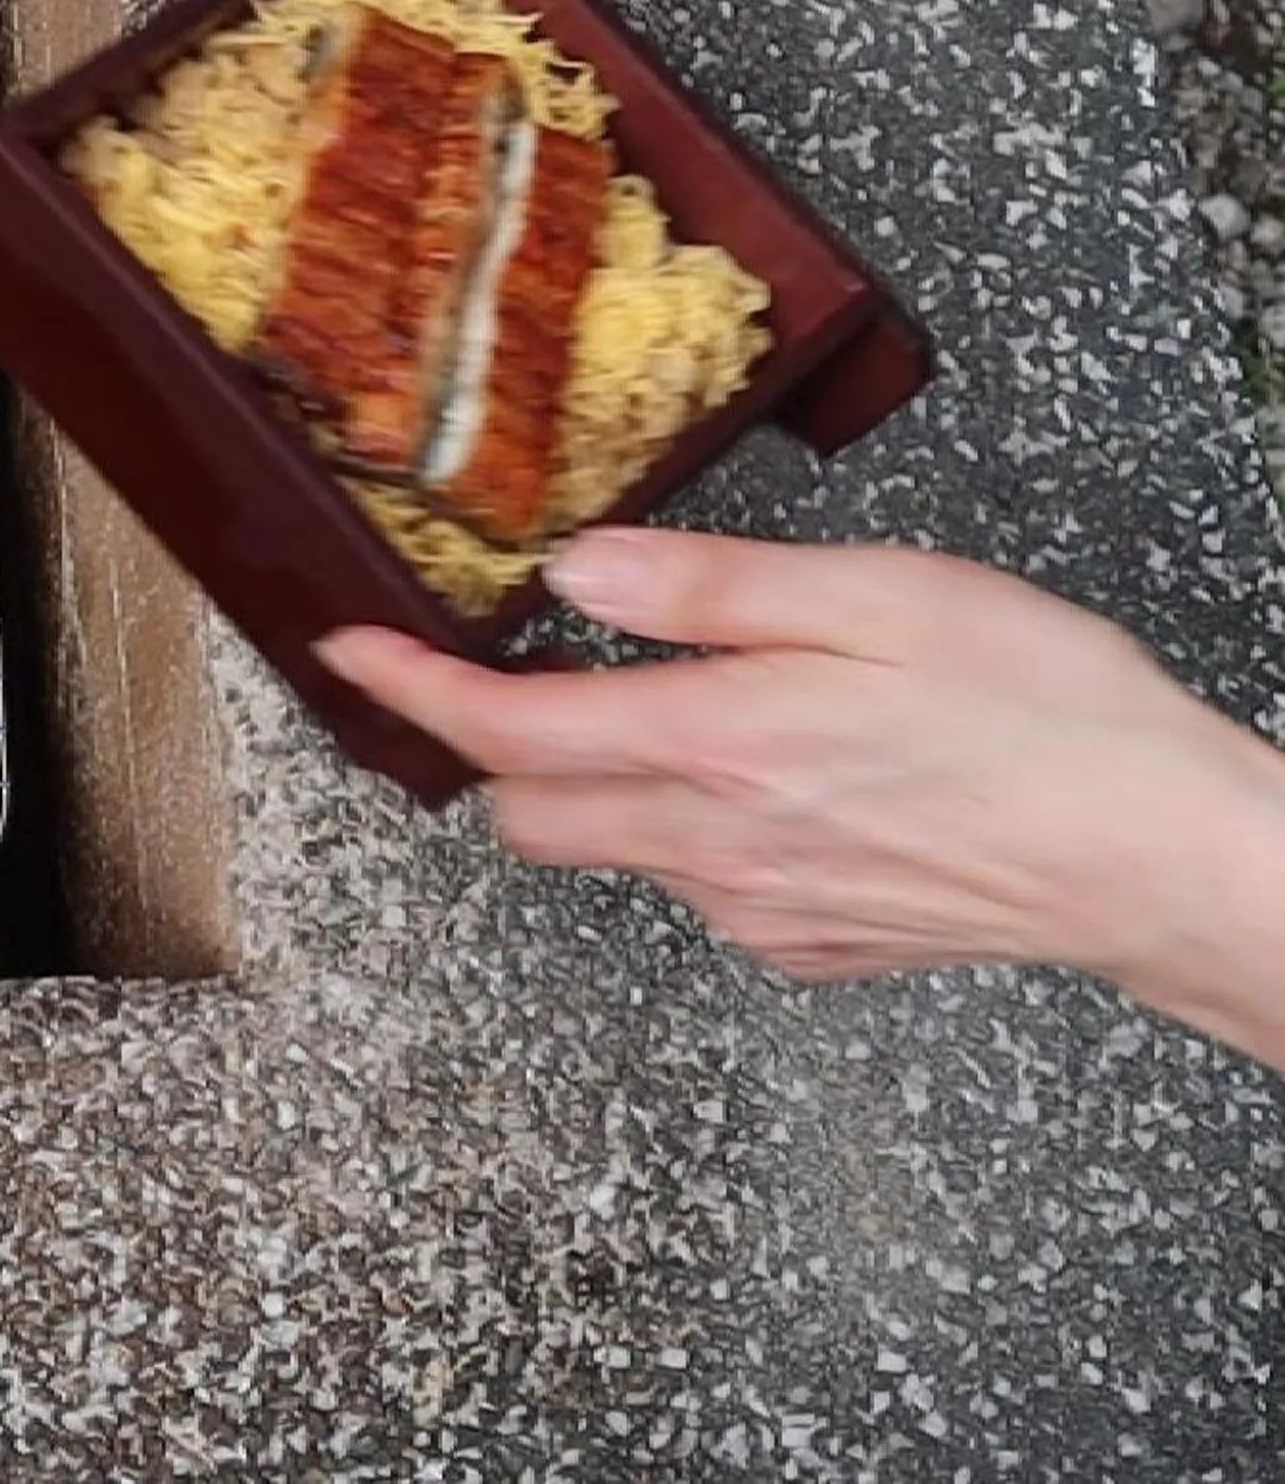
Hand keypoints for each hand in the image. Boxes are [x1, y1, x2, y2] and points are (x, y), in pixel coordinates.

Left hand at [315, 531, 1284, 1009]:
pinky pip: (701, 886)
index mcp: (715, 744)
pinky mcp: (810, 945)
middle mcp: (713, 846)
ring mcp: (758, 910)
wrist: (1165, 860)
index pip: (505, 731)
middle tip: (500, 668)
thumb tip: (577, 568)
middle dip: (489, 748)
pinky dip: (694, 828)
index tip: (347, 650)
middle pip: (526, 816)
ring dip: (600, 783)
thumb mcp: (877, 597)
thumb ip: (710, 586)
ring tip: (680, 703)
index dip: (408, 690)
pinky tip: (782, 777)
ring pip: (614, 851)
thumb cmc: (1044, 713)